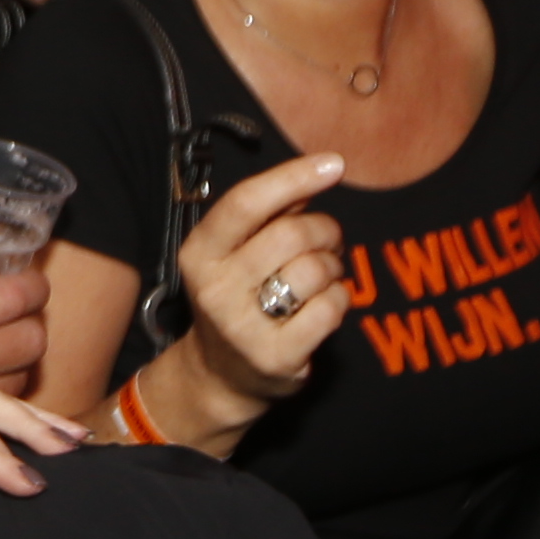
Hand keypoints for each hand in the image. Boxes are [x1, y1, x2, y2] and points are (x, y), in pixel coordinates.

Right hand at [0, 229, 53, 399]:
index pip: (12, 297)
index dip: (32, 286)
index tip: (30, 283)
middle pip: (32, 338)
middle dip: (33, 322)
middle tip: (21, 317)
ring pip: (25, 374)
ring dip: (22, 364)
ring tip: (9, 360)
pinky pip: (6, 405)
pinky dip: (7, 392)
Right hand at [174, 155, 353, 409]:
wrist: (221, 374)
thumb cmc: (239, 297)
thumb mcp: (237, 252)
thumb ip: (272, 213)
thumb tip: (319, 170)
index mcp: (199, 253)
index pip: (245, 202)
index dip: (293, 177)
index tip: (334, 164)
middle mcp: (213, 288)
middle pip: (290, 234)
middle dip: (325, 230)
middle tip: (329, 241)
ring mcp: (242, 327)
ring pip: (314, 270)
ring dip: (332, 268)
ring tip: (322, 276)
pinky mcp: (276, 357)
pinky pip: (330, 308)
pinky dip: (339, 300)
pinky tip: (324, 305)